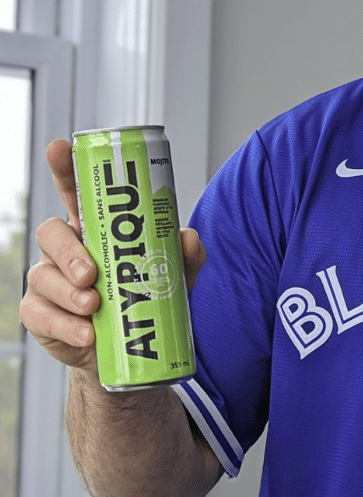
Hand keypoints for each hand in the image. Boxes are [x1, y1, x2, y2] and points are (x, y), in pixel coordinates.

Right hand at [19, 138, 205, 371]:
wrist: (132, 349)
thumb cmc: (149, 298)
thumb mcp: (176, 276)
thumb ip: (185, 256)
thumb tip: (187, 237)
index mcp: (94, 229)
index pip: (74, 191)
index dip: (64, 167)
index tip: (61, 147)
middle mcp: (65, 250)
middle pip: (49, 233)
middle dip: (68, 251)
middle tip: (91, 273)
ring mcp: (48, 281)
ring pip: (43, 276)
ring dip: (68, 292)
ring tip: (95, 306)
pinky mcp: (40, 314)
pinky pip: (40, 314)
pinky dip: (65, 324)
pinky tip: (87, 333)